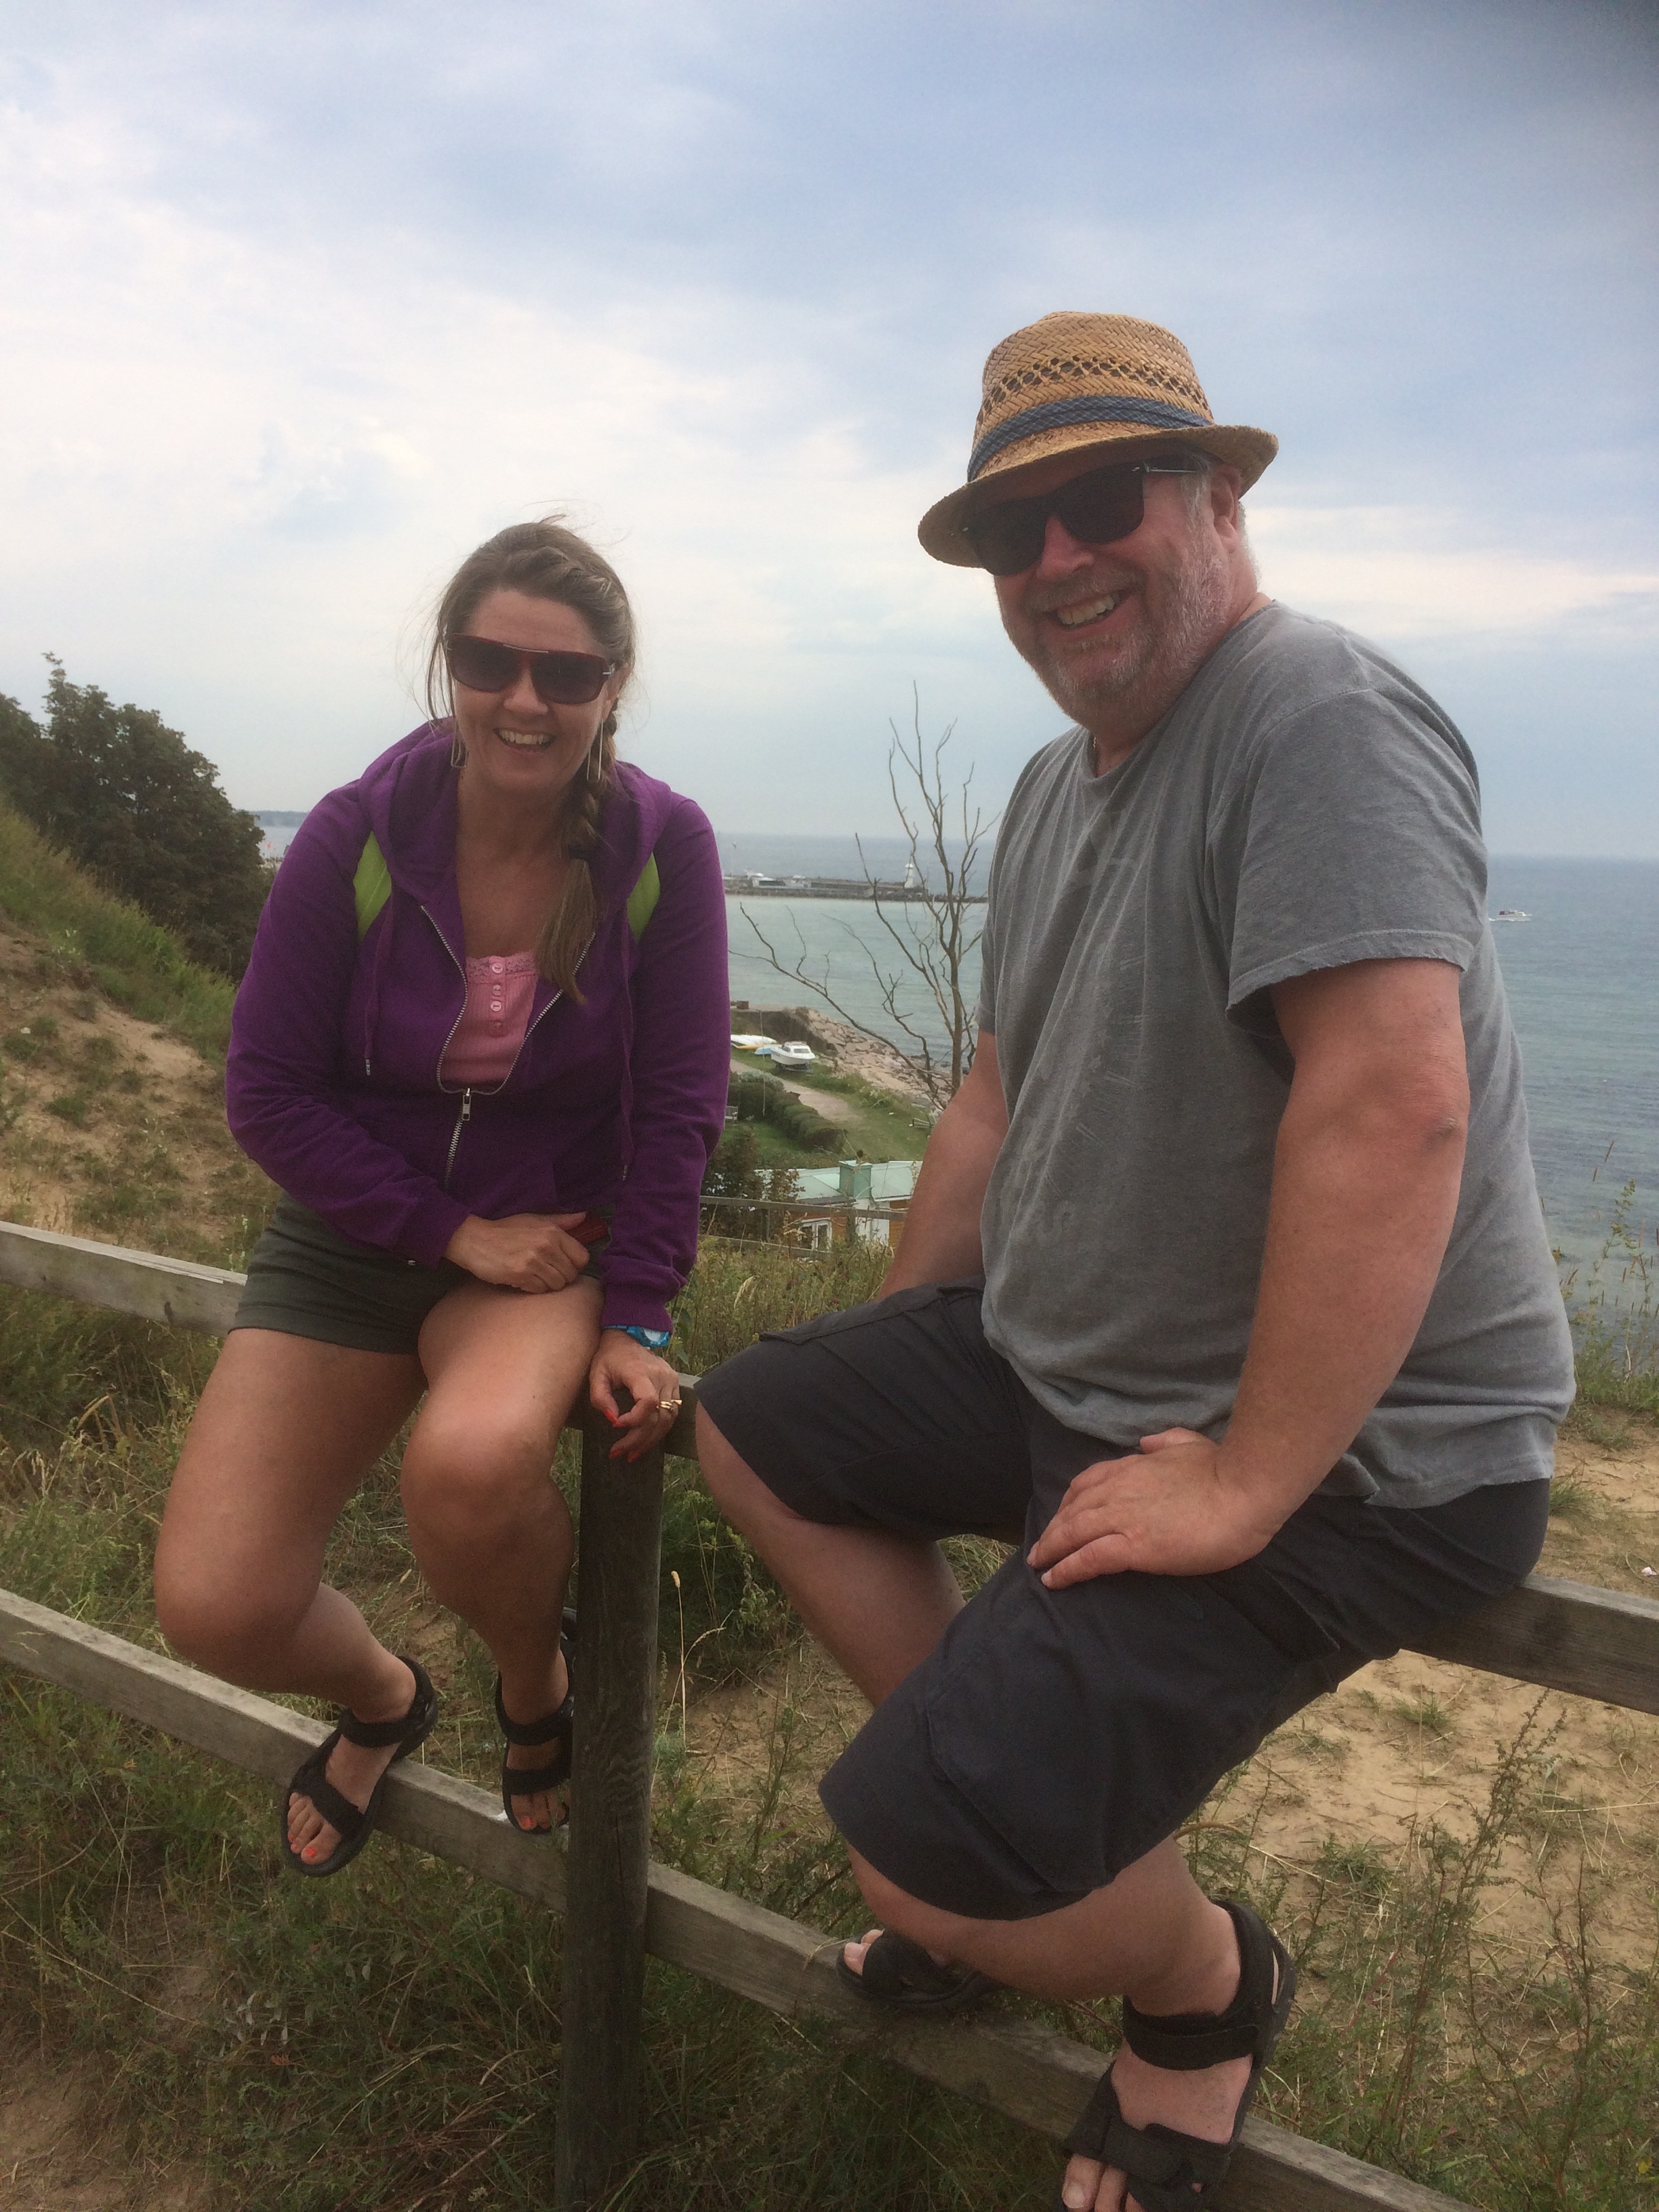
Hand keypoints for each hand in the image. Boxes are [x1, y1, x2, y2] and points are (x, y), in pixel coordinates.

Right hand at [444, 1212, 593, 1292]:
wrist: (475, 1240)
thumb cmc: (505, 1230)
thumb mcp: (534, 1219)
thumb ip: (561, 1220)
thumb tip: (584, 1216)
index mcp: (553, 1232)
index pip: (582, 1257)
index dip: (575, 1265)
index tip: (563, 1265)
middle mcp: (546, 1246)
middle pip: (570, 1274)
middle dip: (561, 1277)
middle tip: (545, 1272)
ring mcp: (534, 1261)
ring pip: (556, 1285)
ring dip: (546, 1284)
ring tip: (534, 1275)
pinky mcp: (521, 1275)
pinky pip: (539, 1290)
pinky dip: (533, 1288)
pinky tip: (523, 1279)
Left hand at [588, 1332, 684, 1462]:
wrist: (628, 1337)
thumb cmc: (609, 1356)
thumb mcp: (596, 1374)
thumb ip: (600, 1398)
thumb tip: (613, 1420)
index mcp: (641, 1372)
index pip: (647, 1402)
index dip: (634, 1420)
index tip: (615, 1426)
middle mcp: (662, 1377)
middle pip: (658, 1416)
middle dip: (638, 1439)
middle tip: (619, 1453)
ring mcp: (671, 1381)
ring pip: (668, 1419)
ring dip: (650, 1440)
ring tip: (632, 1453)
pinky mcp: (674, 1385)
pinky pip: (671, 1414)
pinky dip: (659, 1430)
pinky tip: (644, 1441)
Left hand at [1025, 1429, 1284, 1588]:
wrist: (1245, 1490)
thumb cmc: (1226, 1469)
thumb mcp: (1191, 1442)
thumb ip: (1166, 1441)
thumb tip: (1147, 1442)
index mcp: (1134, 1467)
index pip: (1088, 1482)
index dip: (1070, 1501)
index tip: (1062, 1515)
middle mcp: (1120, 1489)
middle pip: (1072, 1509)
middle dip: (1053, 1529)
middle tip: (1041, 1548)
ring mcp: (1124, 1518)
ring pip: (1072, 1533)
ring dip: (1050, 1550)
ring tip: (1039, 1566)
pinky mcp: (1134, 1546)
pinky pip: (1088, 1559)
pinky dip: (1066, 1569)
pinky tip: (1054, 1580)